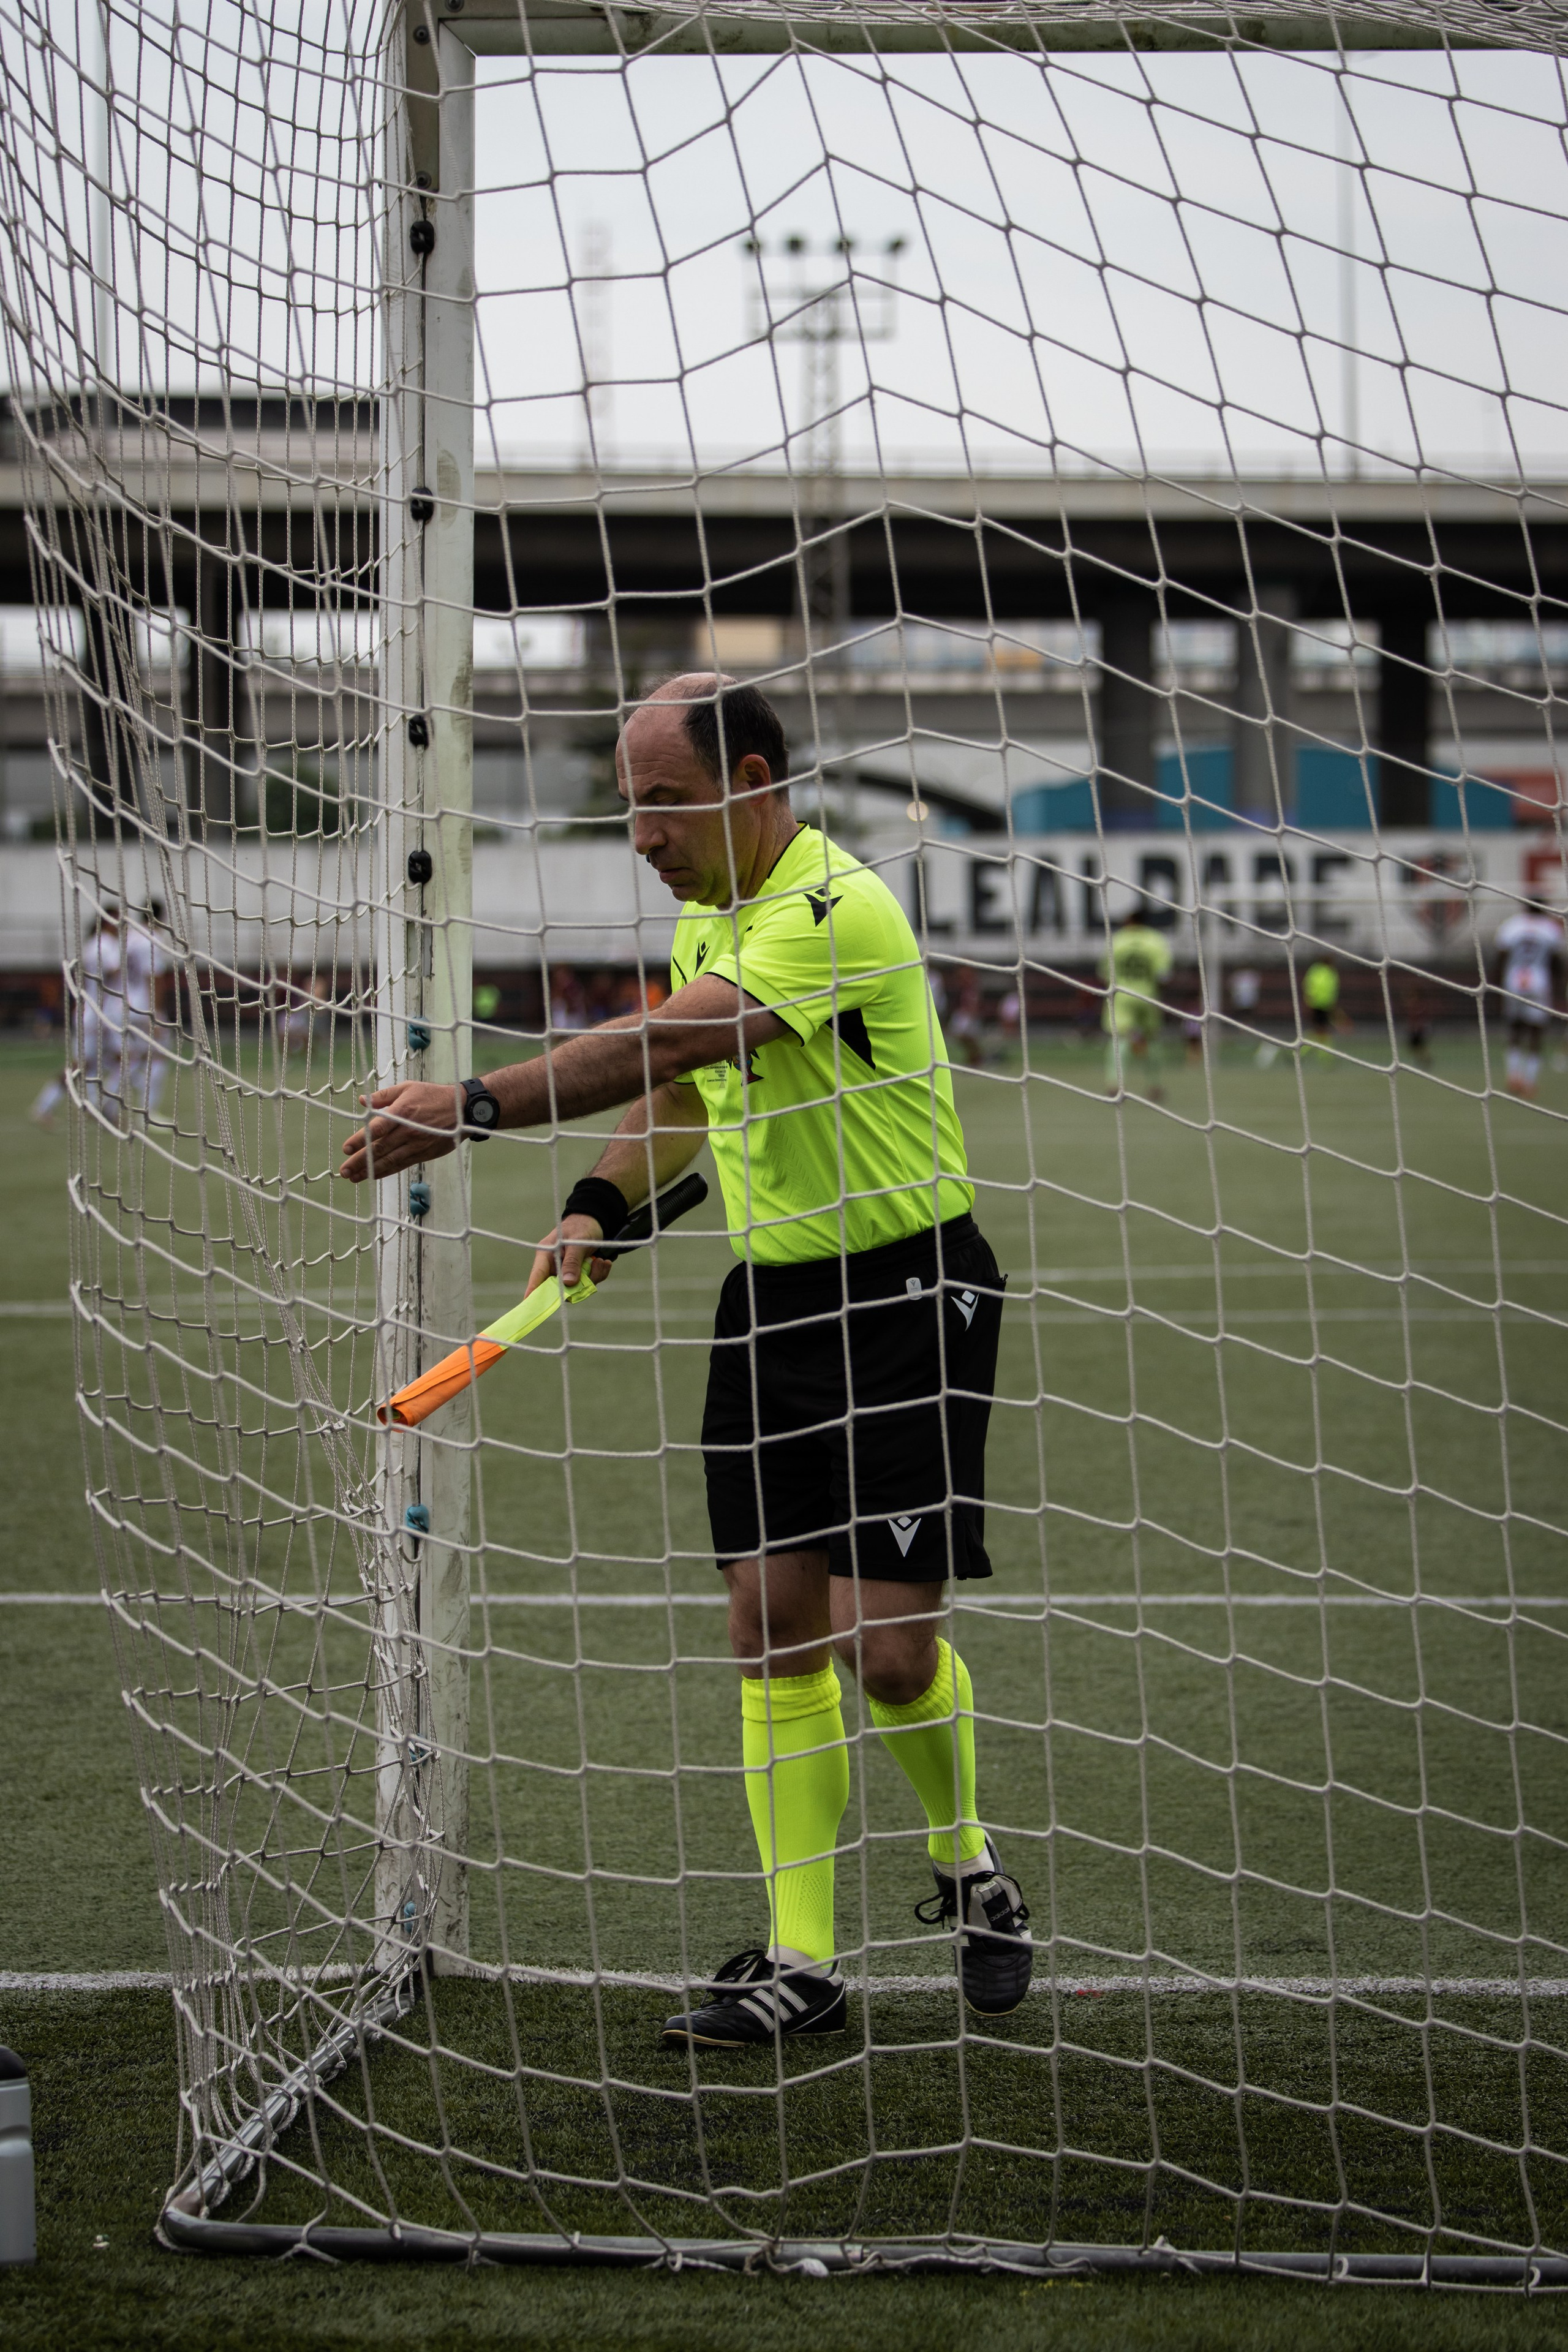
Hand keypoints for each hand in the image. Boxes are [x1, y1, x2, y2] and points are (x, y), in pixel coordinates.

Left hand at [338, 1081, 463, 1182]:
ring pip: (389, 1160)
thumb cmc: (433, 1095)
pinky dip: (386, 1171)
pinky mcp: (424, 1154)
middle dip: (360, 1161)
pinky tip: (374, 1176)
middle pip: (379, 1149)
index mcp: (402, 1112)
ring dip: (370, 1171)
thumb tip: (362, 1101)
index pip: (376, 1129)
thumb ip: (383, 1096)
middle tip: (343, 1171)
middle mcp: (408, 1131)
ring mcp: (416, 1144)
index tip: (346, 1149)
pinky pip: (401, 1164)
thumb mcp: (407, 1088)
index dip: (359, 1140)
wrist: (463, 1110)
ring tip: (353, 1178)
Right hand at [523, 1215, 613, 1299]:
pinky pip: (587, 1283)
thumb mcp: (577, 1243)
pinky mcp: (579, 1274)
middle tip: (592, 1267)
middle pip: (560, 1287)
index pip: (537, 1276)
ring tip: (599, 1261)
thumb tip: (567, 1283)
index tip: (527, 1303)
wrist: (594, 1222)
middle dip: (579, 1283)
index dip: (533, 1291)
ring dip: (592, 1277)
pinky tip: (602, 1262)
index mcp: (546, 1256)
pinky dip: (597, 1274)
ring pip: (576, 1287)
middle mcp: (554, 1267)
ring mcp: (566, 1272)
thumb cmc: (581, 1227)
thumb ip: (572, 1262)